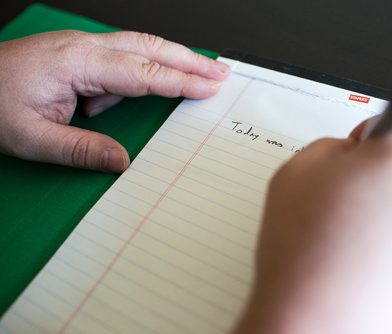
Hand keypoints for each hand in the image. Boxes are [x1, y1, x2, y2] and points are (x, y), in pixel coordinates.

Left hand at [0, 30, 228, 171]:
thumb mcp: (30, 138)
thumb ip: (80, 150)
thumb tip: (123, 162)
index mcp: (77, 63)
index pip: (142, 72)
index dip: (180, 80)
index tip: (210, 87)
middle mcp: (84, 47)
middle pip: (149, 47)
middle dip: (189, 60)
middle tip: (220, 71)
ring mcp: (82, 47)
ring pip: (140, 46)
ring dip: (174, 57)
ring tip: (203, 70)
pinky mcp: (80, 54)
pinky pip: (124, 55)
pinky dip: (149, 65)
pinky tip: (153, 84)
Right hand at [234, 109, 391, 333]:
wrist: (322, 332)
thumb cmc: (308, 257)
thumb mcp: (299, 170)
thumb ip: (332, 145)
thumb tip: (352, 153)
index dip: (370, 136)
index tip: (359, 155)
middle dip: (388, 173)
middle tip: (352, 203)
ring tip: (361, 239)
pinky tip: (378, 262)